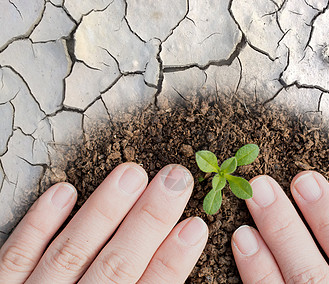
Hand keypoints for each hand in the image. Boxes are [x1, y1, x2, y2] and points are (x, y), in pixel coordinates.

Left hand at [0, 163, 207, 282]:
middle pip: (116, 265)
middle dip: (149, 220)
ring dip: (102, 212)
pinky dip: (38, 226)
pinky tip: (63, 193)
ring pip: (70, 253)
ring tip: (131, 174)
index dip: (174, 260)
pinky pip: (14, 258)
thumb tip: (171, 268)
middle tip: (176, 179)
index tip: (196, 226)